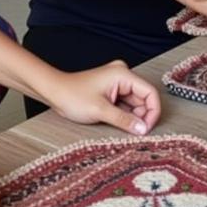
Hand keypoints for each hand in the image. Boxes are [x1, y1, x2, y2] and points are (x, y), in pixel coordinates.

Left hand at [46, 61, 160, 135]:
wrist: (54, 92)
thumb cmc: (72, 96)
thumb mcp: (100, 111)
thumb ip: (124, 120)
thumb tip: (143, 129)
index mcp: (123, 74)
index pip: (150, 92)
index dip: (153, 111)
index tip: (149, 128)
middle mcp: (122, 76)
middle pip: (144, 98)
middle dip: (142, 116)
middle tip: (136, 132)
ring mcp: (117, 83)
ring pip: (135, 103)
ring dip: (133, 117)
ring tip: (124, 128)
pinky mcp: (112, 91)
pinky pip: (126, 104)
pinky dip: (125, 115)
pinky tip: (119, 123)